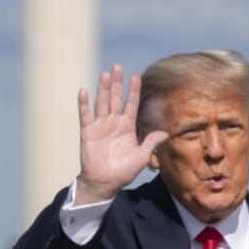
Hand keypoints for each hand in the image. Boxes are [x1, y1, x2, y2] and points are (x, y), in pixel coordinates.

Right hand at [75, 64, 169, 204]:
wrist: (104, 183)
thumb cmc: (123, 172)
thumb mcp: (141, 157)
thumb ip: (151, 142)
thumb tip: (165, 133)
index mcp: (126, 126)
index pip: (130, 104)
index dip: (133, 90)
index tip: (135, 76)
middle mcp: (113, 123)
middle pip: (115, 98)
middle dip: (117, 83)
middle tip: (117, 66)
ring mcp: (100, 126)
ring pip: (102, 102)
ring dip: (103, 88)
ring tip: (105, 74)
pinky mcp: (87, 132)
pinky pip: (85, 115)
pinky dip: (84, 103)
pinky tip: (84, 91)